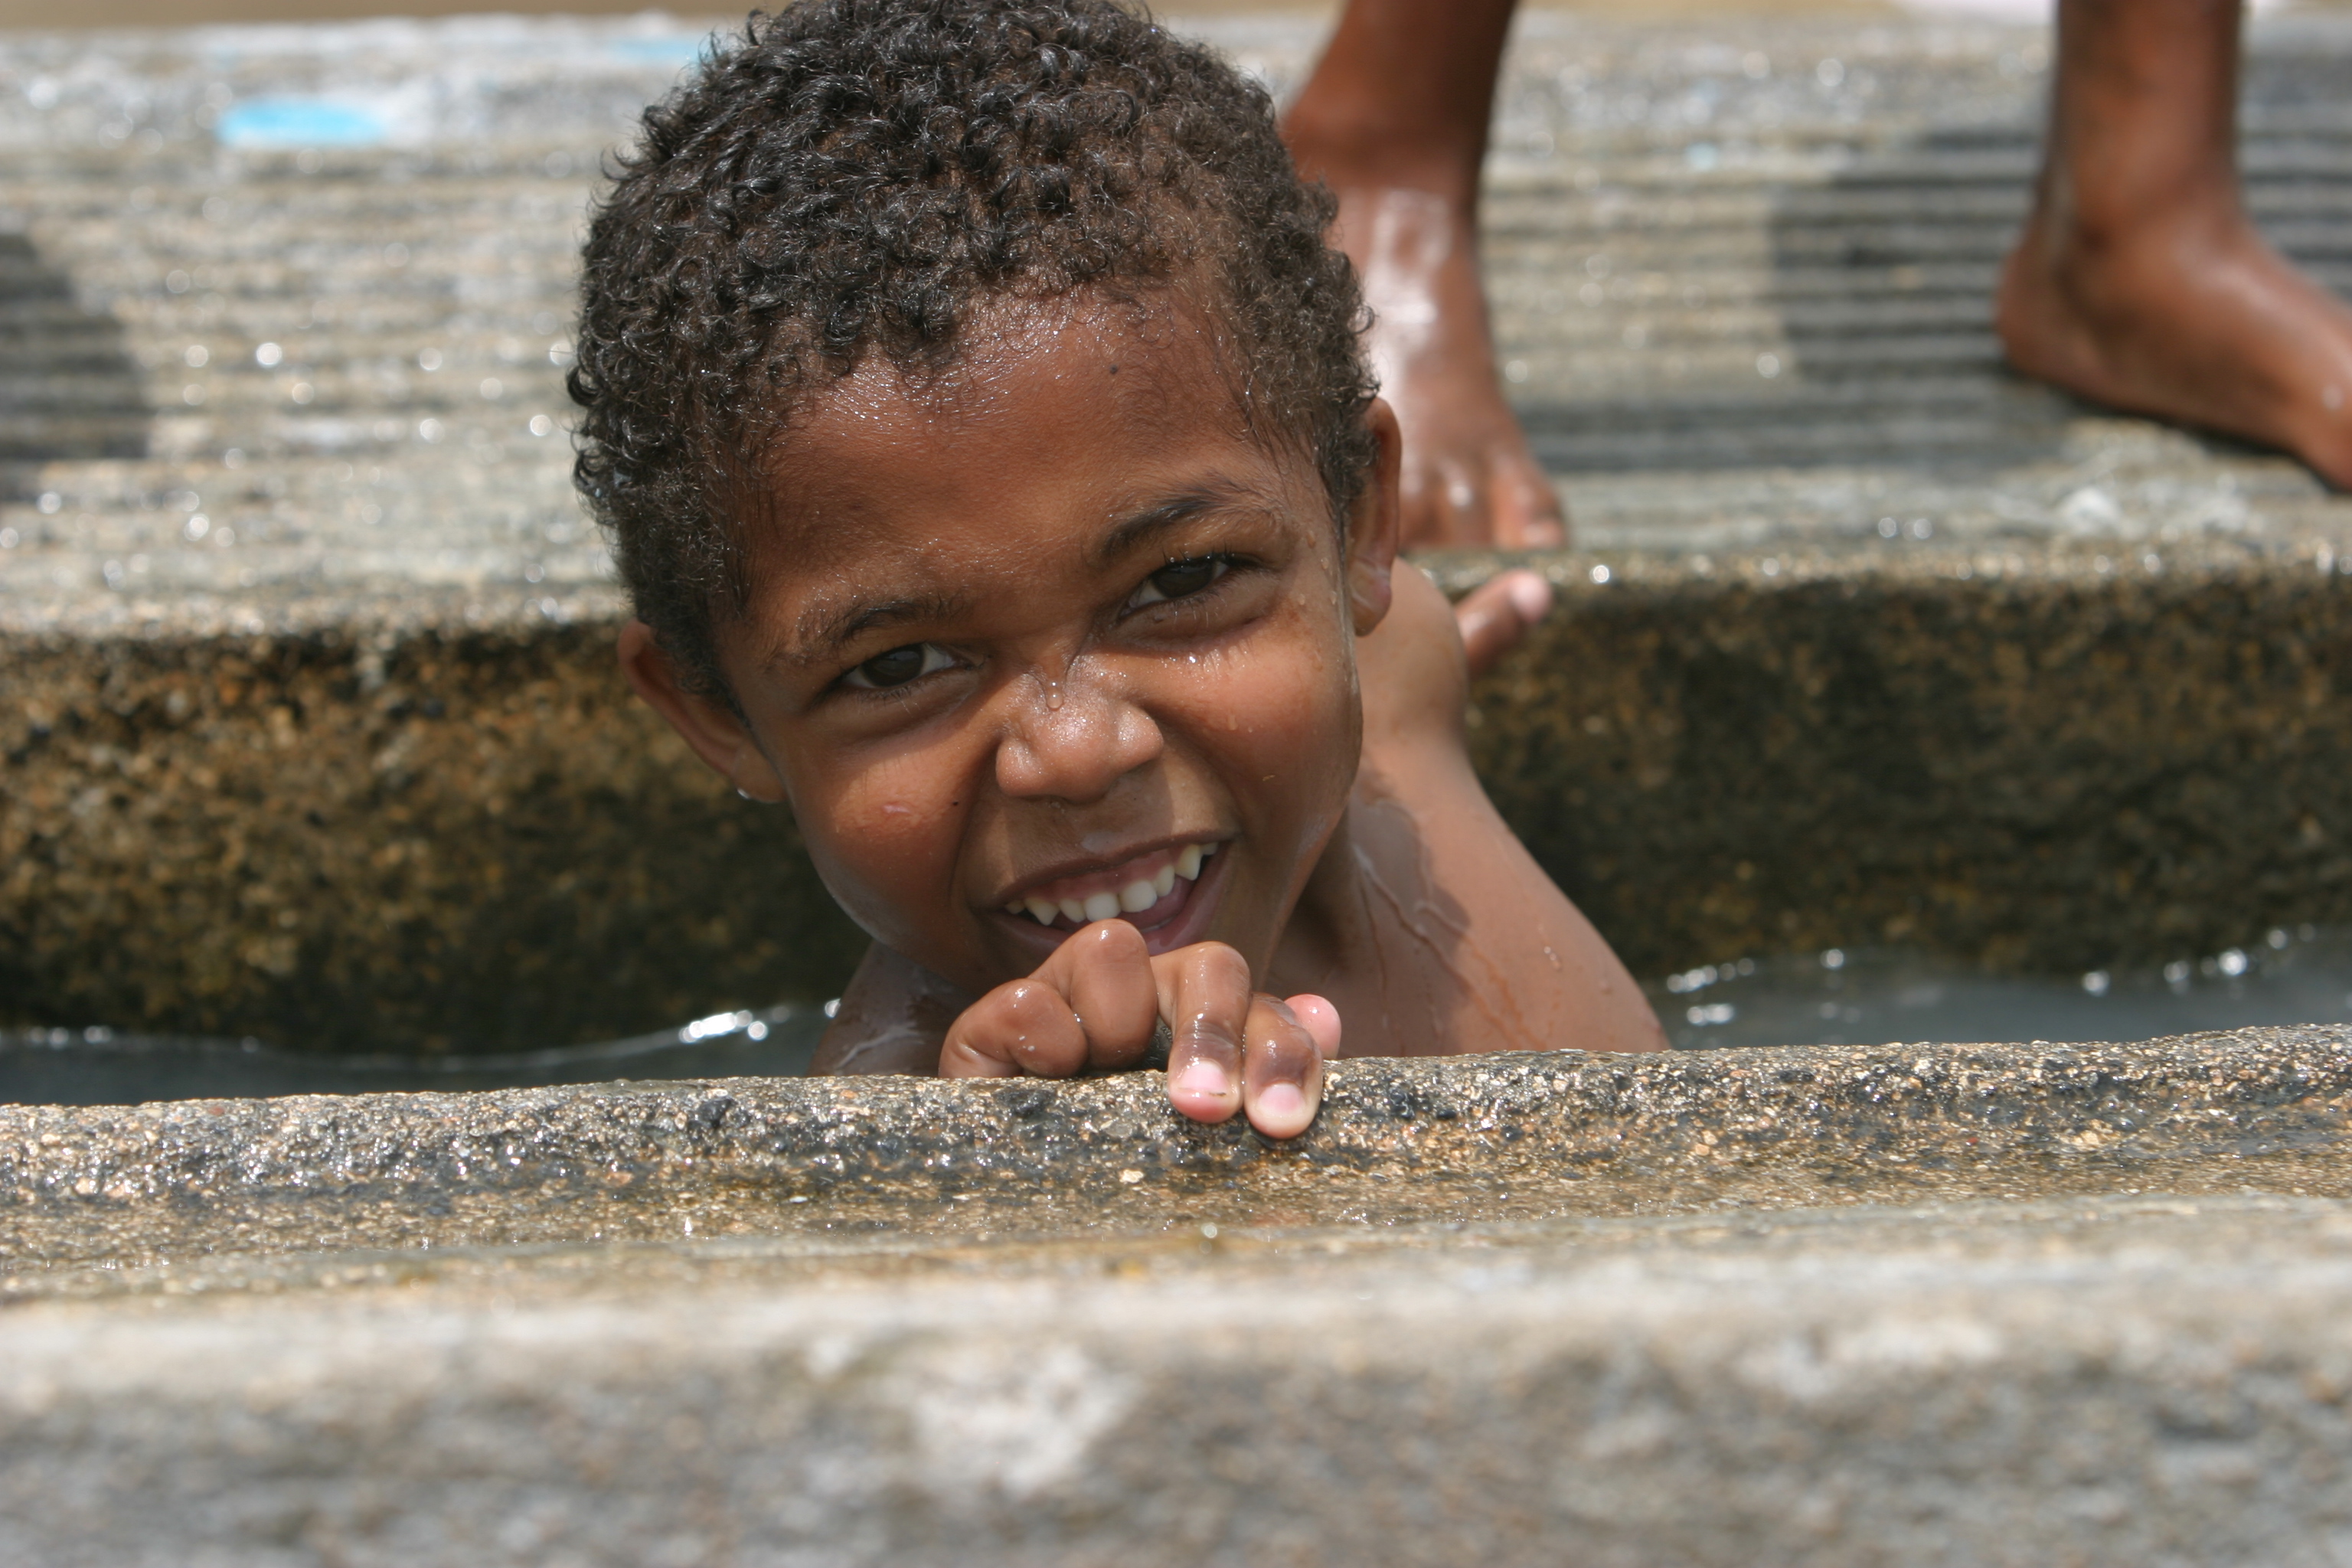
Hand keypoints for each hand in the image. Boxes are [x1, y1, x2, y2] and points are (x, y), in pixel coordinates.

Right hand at [937, 918, 1339, 1138]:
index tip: (1280, 1121)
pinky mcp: (992, 1025)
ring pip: (1113, 946)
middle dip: (1216, 1034)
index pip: (1265, 1011)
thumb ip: (1269, 1078)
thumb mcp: (1207, 1149)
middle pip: (1210, 964)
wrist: (1016, 1217)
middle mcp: (1148, 998)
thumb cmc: (1121, 1177)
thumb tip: (1325, 1016)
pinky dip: (1047, 1040)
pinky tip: (1052, 1083)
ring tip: (1110, 1082)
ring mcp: (1069, 1000)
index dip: (1283, 1054)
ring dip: (1125, 1017)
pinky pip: (1027, 1000)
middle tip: (1205, 1107)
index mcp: (1208, 1027)